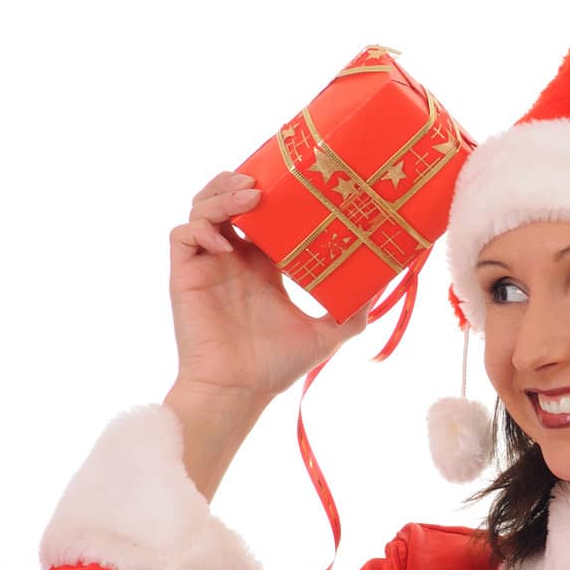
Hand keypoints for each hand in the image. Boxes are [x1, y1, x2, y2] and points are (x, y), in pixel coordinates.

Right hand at [168, 170, 380, 403]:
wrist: (240, 391)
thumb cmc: (276, 367)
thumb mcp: (327, 335)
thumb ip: (354, 310)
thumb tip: (386, 283)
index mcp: (262, 264)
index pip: (261, 211)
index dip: (271, 189)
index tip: (292, 177)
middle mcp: (234, 258)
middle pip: (227, 197)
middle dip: (240, 180)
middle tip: (264, 182)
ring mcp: (209, 264)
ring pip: (203, 206)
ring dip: (221, 194)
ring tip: (249, 198)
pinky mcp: (186, 275)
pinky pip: (183, 235)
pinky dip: (202, 229)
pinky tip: (228, 244)